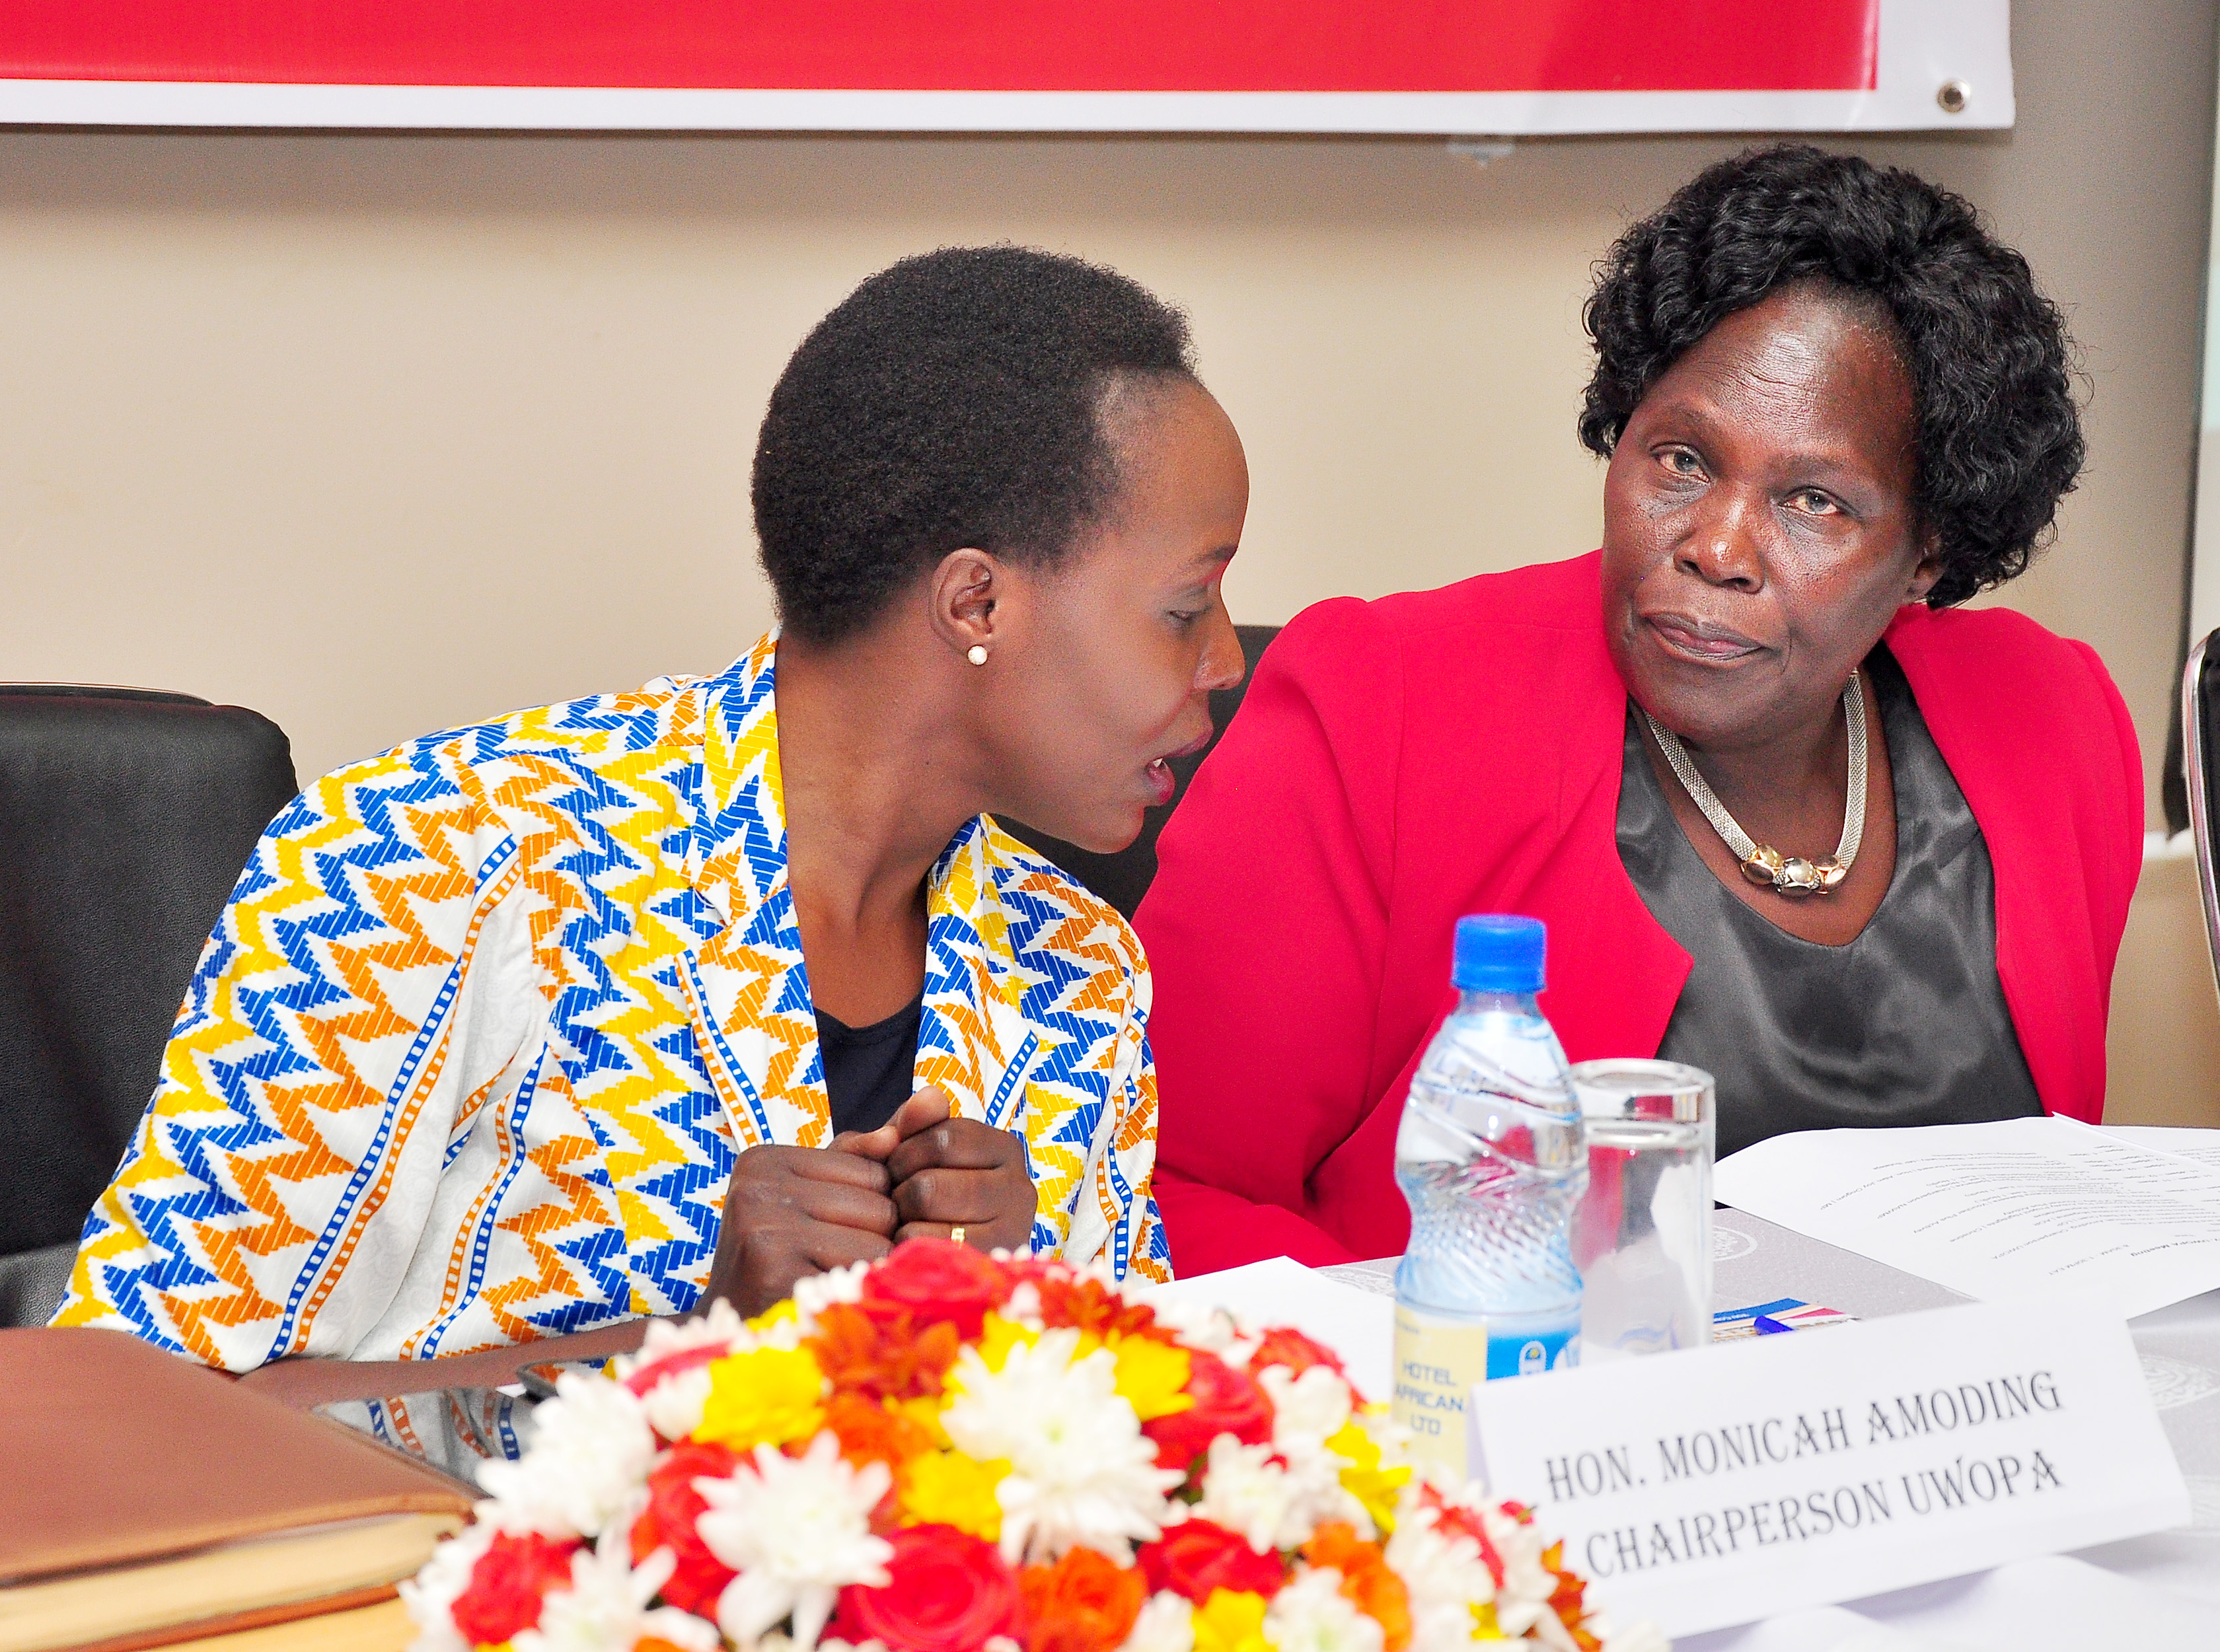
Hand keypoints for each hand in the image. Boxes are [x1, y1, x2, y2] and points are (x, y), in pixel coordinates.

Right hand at [705, 1141, 897, 1316]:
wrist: (727, 1325)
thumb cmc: (774, 1255)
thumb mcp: (803, 1195)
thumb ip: (852, 1159)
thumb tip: (895, 1135)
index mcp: (764, 1160)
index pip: (874, 1171)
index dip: (874, 1207)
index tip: (836, 1231)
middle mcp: (758, 1190)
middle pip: (880, 1207)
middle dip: (876, 1239)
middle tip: (836, 1263)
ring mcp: (765, 1234)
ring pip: (878, 1245)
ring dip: (870, 1271)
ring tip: (832, 1280)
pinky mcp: (776, 1279)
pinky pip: (862, 1280)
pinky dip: (859, 1297)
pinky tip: (829, 1302)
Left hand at [870, 1088, 1038, 1252]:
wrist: (947, 1266)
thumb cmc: (925, 1195)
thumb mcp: (914, 1150)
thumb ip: (915, 1120)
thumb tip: (928, 1096)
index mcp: (1005, 1149)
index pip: (941, 1138)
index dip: (904, 1153)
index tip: (901, 1169)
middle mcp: (1020, 1188)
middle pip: (929, 1184)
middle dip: (899, 1193)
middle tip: (900, 1204)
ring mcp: (1012, 1231)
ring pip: (927, 1218)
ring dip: (901, 1222)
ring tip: (907, 1225)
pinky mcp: (991, 1266)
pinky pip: (927, 1249)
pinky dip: (907, 1249)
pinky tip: (915, 1250)